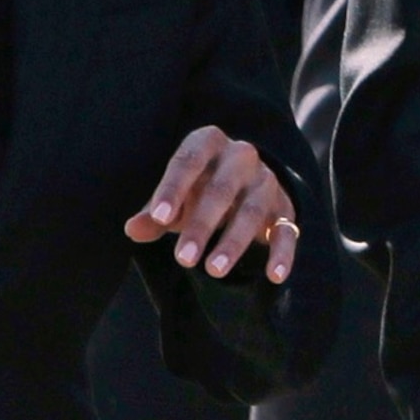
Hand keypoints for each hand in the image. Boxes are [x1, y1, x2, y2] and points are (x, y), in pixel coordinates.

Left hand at [122, 127, 299, 283]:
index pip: (188, 161)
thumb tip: (132, 229)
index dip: (173, 189)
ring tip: (212, 271)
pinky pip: (287, 230)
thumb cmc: (198, 189)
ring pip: (252, 211)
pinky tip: (274, 276)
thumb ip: (155, 213)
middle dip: (201, 225)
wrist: (245, 182)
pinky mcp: (285, 208)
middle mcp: (241, 156)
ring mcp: (266, 181)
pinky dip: (282, 253)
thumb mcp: (175, 197)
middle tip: (182, 258)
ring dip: (233, 242)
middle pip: (221, 190)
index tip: (159, 218)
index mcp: (208, 142)